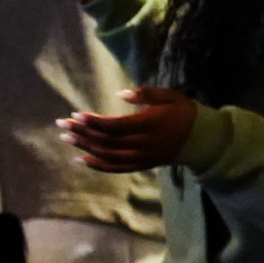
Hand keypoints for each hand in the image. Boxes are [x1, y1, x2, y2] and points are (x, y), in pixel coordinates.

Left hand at [59, 87, 196, 171]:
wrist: (200, 138)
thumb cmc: (183, 112)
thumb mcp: (170, 96)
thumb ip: (146, 93)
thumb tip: (120, 94)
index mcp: (150, 124)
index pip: (116, 125)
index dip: (94, 122)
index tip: (77, 115)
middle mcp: (144, 143)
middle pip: (107, 140)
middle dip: (82, 132)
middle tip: (62, 124)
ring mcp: (142, 156)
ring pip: (108, 155)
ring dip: (85, 147)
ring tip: (67, 138)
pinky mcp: (141, 165)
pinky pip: (116, 168)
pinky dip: (97, 165)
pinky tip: (81, 159)